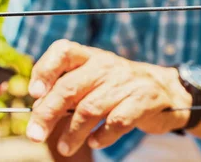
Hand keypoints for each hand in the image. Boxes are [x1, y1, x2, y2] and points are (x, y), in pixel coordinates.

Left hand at [25, 40, 190, 156]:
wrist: (166, 90)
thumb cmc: (117, 86)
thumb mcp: (93, 79)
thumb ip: (67, 89)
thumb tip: (38, 110)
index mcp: (90, 56)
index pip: (63, 51)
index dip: (45, 70)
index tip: (34, 94)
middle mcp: (105, 65)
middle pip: (69, 87)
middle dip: (48, 113)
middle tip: (35, 134)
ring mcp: (125, 82)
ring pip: (90, 108)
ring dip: (72, 132)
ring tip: (63, 148)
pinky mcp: (143, 101)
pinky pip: (116, 121)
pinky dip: (102, 136)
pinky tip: (94, 142)